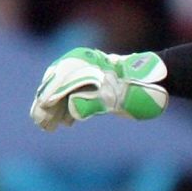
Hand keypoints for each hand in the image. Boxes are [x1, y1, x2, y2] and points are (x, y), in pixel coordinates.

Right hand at [30, 48, 168, 130]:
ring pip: (64, 92)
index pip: (58, 83)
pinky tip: (66, 123)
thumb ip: (92, 103)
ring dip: (56, 110)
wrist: (151, 81)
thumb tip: (72, 111)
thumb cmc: (132, 89)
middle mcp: (80, 64)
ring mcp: (86, 73)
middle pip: (57, 86)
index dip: (48, 99)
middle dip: (48, 106)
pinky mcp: (93, 83)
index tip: (41, 114)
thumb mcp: (113, 98)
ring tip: (49, 128)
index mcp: (81, 62)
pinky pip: (74, 95)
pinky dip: (68, 108)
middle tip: (41, 125)